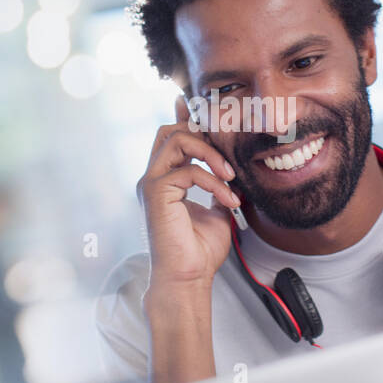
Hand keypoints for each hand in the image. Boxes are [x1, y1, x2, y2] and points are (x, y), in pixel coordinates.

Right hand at [136, 95, 239, 288]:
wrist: (189, 278)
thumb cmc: (200, 251)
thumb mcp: (217, 211)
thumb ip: (218, 187)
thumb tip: (231, 172)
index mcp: (165, 181)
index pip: (170, 138)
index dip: (183, 116)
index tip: (199, 104)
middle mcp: (154, 178)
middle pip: (169, 130)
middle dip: (201, 130)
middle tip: (226, 149)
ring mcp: (151, 183)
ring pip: (176, 139)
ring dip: (210, 153)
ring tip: (231, 176)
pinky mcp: (155, 191)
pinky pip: (188, 169)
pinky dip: (214, 181)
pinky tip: (229, 199)